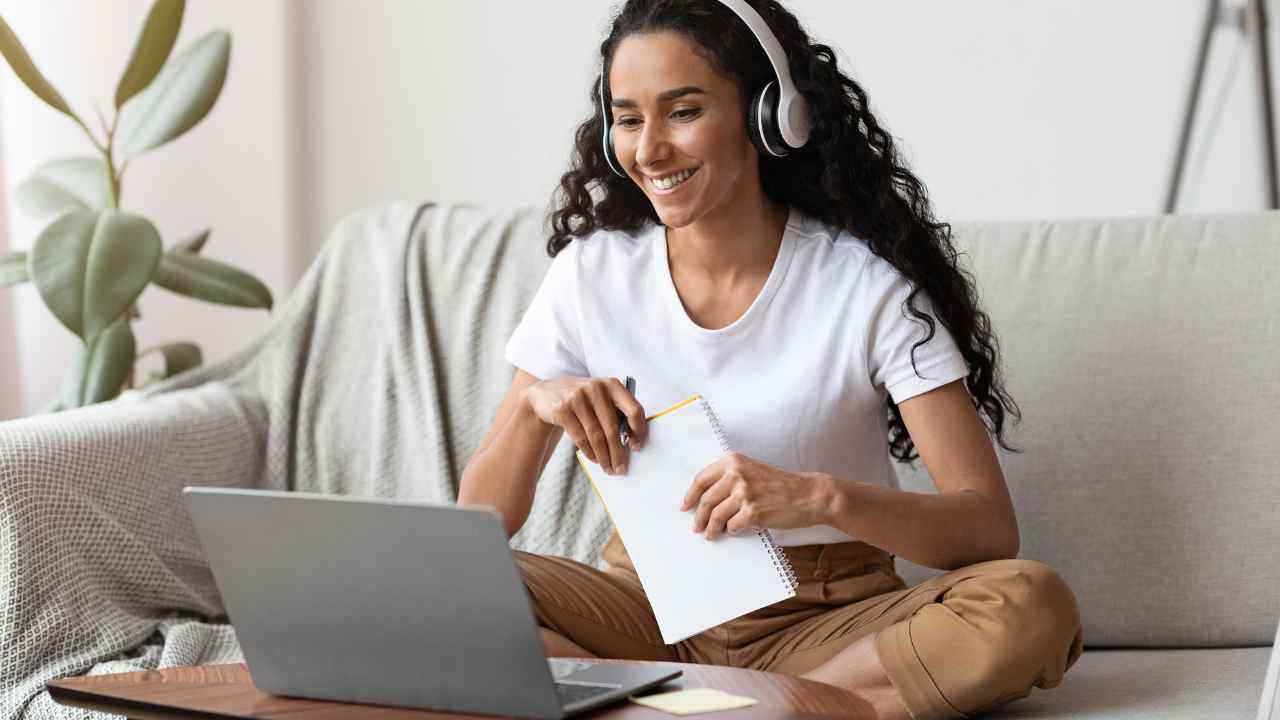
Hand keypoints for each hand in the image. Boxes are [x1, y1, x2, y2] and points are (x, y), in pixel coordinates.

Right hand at [523, 376, 647, 474]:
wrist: (544, 393)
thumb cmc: (581, 399)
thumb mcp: (599, 396)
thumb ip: (615, 411)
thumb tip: (630, 441)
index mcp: (612, 384)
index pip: (634, 409)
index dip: (638, 431)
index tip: (637, 447)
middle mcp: (596, 388)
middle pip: (613, 428)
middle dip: (618, 452)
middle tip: (621, 468)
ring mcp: (577, 397)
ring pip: (596, 436)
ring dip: (604, 456)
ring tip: (608, 468)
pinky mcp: (562, 409)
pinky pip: (580, 438)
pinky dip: (589, 452)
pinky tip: (594, 459)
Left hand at [679, 452, 833, 539]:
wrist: (808, 494)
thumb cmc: (780, 485)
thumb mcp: (752, 470)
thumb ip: (730, 478)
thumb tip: (704, 499)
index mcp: (733, 461)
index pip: (701, 479)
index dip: (690, 495)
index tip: (685, 507)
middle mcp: (736, 474)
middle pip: (706, 500)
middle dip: (698, 517)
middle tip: (696, 527)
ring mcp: (744, 493)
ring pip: (716, 516)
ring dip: (711, 529)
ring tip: (710, 535)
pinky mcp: (753, 512)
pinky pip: (732, 526)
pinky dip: (731, 531)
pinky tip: (734, 531)